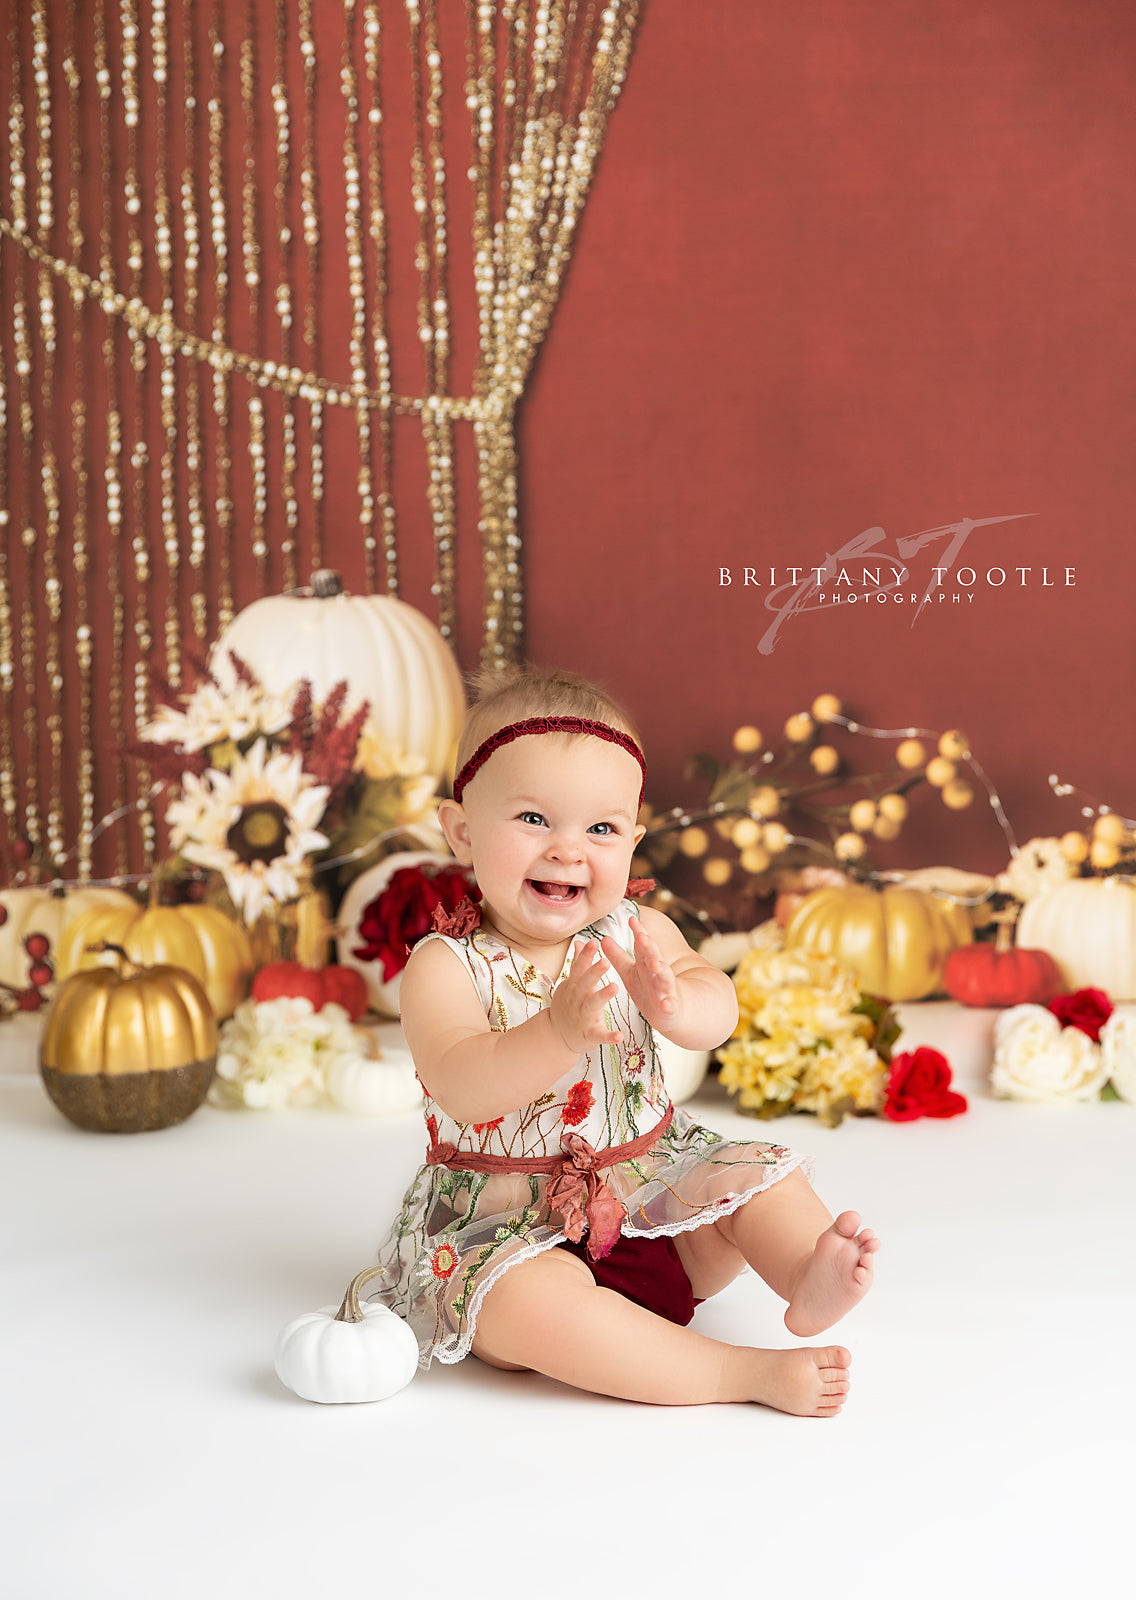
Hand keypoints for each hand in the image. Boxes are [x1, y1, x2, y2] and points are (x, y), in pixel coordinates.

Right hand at [548, 939, 620, 1056]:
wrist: (556, 1036)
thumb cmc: (568, 1005)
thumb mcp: (571, 983)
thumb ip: (578, 963)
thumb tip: (579, 941)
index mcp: (573, 986)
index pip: (579, 968)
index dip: (586, 955)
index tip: (594, 942)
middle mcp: (576, 1000)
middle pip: (584, 984)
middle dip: (594, 972)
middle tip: (606, 961)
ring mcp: (582, 1017)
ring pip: (592, 1006)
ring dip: (602, 996)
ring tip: (615, 986)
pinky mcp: (589, 1035)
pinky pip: (599, 1035)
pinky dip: (609, 1036)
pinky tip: (620, 1035)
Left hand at [600, 919, 678, 1030]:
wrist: (668, 1012)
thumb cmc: (646, 988)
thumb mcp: (630, 972)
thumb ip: (618, 956)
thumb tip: (603, 938)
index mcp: (646, 963)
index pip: (643, 944)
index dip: (639, 932)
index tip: (632, 919)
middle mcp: (657, 973)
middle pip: (654, 957)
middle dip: (649, 947)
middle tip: (642, 937)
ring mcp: (666, 989)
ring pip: (665, 978)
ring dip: (662, 971)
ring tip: (656, 965)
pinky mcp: (670, 1007)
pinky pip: (670, 1006)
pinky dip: (669, 1004)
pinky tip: (666, 1004)